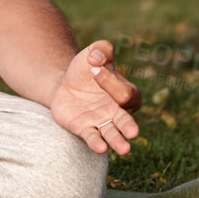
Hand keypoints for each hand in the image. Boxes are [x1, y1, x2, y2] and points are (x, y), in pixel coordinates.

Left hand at [49, 39, 141, 154]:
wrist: (65, 84)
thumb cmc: (86, 70)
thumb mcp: (93, 53)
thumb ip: (101, 49)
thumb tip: (97, 58)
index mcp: (124, 93)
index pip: (124, 92)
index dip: (109, 80)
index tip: (94, 68)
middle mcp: (116, 112)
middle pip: (126, 121)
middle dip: (129, 127)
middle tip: (133, 133)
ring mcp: (101, 122)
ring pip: (112, 134)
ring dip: (117, 141)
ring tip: (124, 149)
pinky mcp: (84, 129)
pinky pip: (92, 138)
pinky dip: (96, 142)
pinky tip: (100, 147)